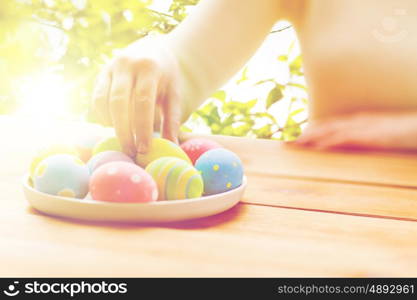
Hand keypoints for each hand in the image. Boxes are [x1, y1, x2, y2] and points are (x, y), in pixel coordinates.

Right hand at [91, 36, 182, 155]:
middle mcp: (126, 65)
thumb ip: (172, 120)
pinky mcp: (101, 73)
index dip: (141, 127)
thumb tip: (171, 147)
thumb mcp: (174, 94)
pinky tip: (114, 128)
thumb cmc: (167, 77)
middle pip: (119, 102)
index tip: (144, 148)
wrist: (154, 49)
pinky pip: (97, 99)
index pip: (143, 101)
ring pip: (103, 100)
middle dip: (123, 130)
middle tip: (130, 151)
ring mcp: (110, 67)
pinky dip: (103, 116)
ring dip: (111, 124)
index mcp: (149, 68)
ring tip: (123, 142)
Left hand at [293, 111, 416, 151]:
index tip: (295, 138)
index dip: (311, 130)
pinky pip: (345, 138)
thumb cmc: (404, 133)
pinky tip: (317, 147)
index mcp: (359, 121)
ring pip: (330, 130)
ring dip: (311, 137)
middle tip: (286, 142)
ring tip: (294, 144)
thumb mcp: (380, 138)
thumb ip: (363, 141)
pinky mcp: (371, 135)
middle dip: (304, 133)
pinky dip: (329, 142)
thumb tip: (347, 149)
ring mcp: (364, 127)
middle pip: (324, 126)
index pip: (329, 125)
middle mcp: (357, 121)